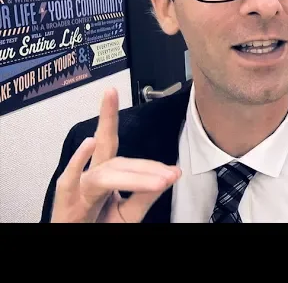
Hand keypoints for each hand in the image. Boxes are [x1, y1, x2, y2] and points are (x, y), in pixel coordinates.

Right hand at [50, 88, 180, 222]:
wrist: (77, 243)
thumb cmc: (97, 226)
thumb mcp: (128, 213)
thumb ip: (145, 194)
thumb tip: (171, 174)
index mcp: (107, 178)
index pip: (129, 161)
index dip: (151, 166)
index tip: (174, 172)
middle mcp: (92, 178)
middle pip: (105, 145)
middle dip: (106, 116)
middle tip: (111, 92)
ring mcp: (77, 188)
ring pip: (105, 171)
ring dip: (135, 174)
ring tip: (160, 177)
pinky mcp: (65, 202)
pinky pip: (70, 180)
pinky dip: (78, 161)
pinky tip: (89, 144)